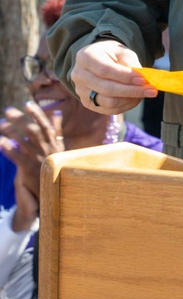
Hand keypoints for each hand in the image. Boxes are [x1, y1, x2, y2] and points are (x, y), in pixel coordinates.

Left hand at [0, 102, 63, 226]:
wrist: (56, 194)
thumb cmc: (57, 167)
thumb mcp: (60, 148)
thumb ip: (58, 130)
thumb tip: (57, 112)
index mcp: (56, 144)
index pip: (47, 126)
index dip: (37, 114)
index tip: (27, 104)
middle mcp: (48, 150)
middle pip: (32, 131)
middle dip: (20, 119)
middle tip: (8, 110)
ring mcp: (39, 160)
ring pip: (23, 142)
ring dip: (11, 131)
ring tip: (1, 123)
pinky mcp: (30, 171)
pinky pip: (18, 158)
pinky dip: (9, 149)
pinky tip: (1, 142)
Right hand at [72, 41, 156, 113]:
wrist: (98, 61)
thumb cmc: (111, 55)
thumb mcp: (121, 51)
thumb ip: (130, 62)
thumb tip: (141, 78)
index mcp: (85, 57)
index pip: (105, 70)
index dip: (125, 77)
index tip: (143, 80)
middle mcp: (79, 75)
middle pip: (107, 89)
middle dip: (132, 91)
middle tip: (151, 90)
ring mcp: (81, 91)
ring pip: (108, 102)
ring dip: (130, 100)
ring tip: (144, 93)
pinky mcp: (87, 103)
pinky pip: (109, 110)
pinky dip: (126, 106)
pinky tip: (136, 99)